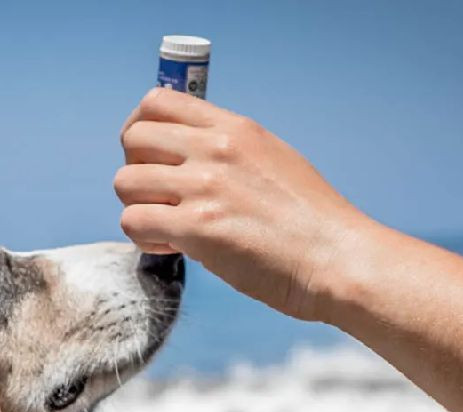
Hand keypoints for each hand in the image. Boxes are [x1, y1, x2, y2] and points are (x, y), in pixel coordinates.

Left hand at [116, 87, 378, 321]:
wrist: (337, 258)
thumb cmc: (312, 222)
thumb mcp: (274, 160)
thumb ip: (231, 153)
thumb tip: (190, 159)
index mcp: (235, 129)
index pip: (158, 102)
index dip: (139, 129)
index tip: (148, 156)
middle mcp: (216, 150)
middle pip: (133, 139)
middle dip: (135, 170)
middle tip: (158, 198)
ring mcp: (204, 187)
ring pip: (125, 182)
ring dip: (138, 207)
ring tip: (167, 227)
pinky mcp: (197, 228)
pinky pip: (135, 221)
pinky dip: (144, 237)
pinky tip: (173, 246)